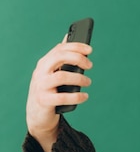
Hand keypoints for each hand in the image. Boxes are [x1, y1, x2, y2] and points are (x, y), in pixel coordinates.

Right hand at [26, 35, 92, 151]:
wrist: (37, 114)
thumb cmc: (50, 90)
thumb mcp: (53, 72)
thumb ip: (61, 57)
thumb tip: (68, 36)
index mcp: (44, 63)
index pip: (59, 49)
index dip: (76, 47)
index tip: (90, 50)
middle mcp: (41, 72)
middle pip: (59, 57)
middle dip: (77, 58)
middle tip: (90, 65)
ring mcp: (41, 86)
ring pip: (61, 76)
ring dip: (79, 78)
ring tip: (88, 82)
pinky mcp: (44, 101)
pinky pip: (62, 97)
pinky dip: (77, 96)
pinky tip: (85, 96)